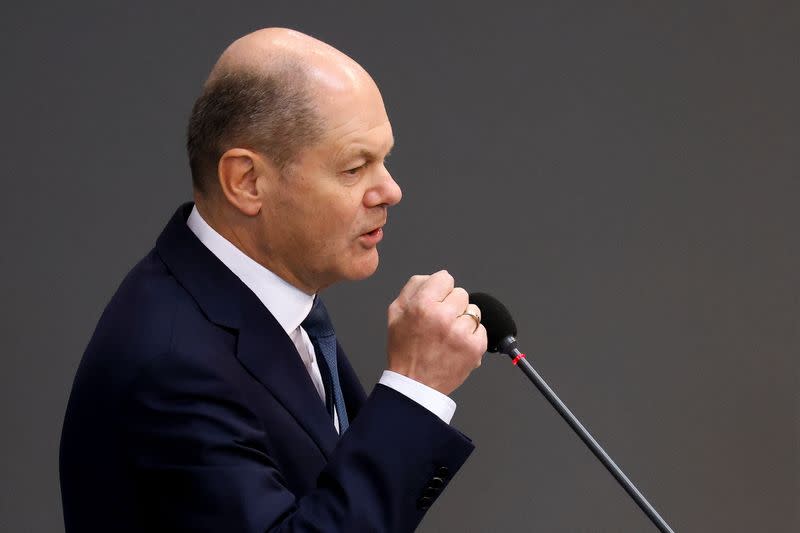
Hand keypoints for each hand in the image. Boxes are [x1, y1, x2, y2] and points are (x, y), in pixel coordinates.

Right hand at [387, 270, 487, 395]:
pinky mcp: (475, 347)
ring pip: (473, 310)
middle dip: (452, 305)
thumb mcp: (395, 313)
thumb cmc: (405, 350)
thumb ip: (414, 287)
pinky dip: (472, 337)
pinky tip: (457, 345)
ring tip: (448, 335)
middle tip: (440, 323)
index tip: (435, 302)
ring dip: (463, 320)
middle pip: (461, 293)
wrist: (415, 385)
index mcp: (422, 305)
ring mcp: (461, 332)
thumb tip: (433, 277)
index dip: (439, 290)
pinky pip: (482, 329)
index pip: (445, 278)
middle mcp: (443, 316)